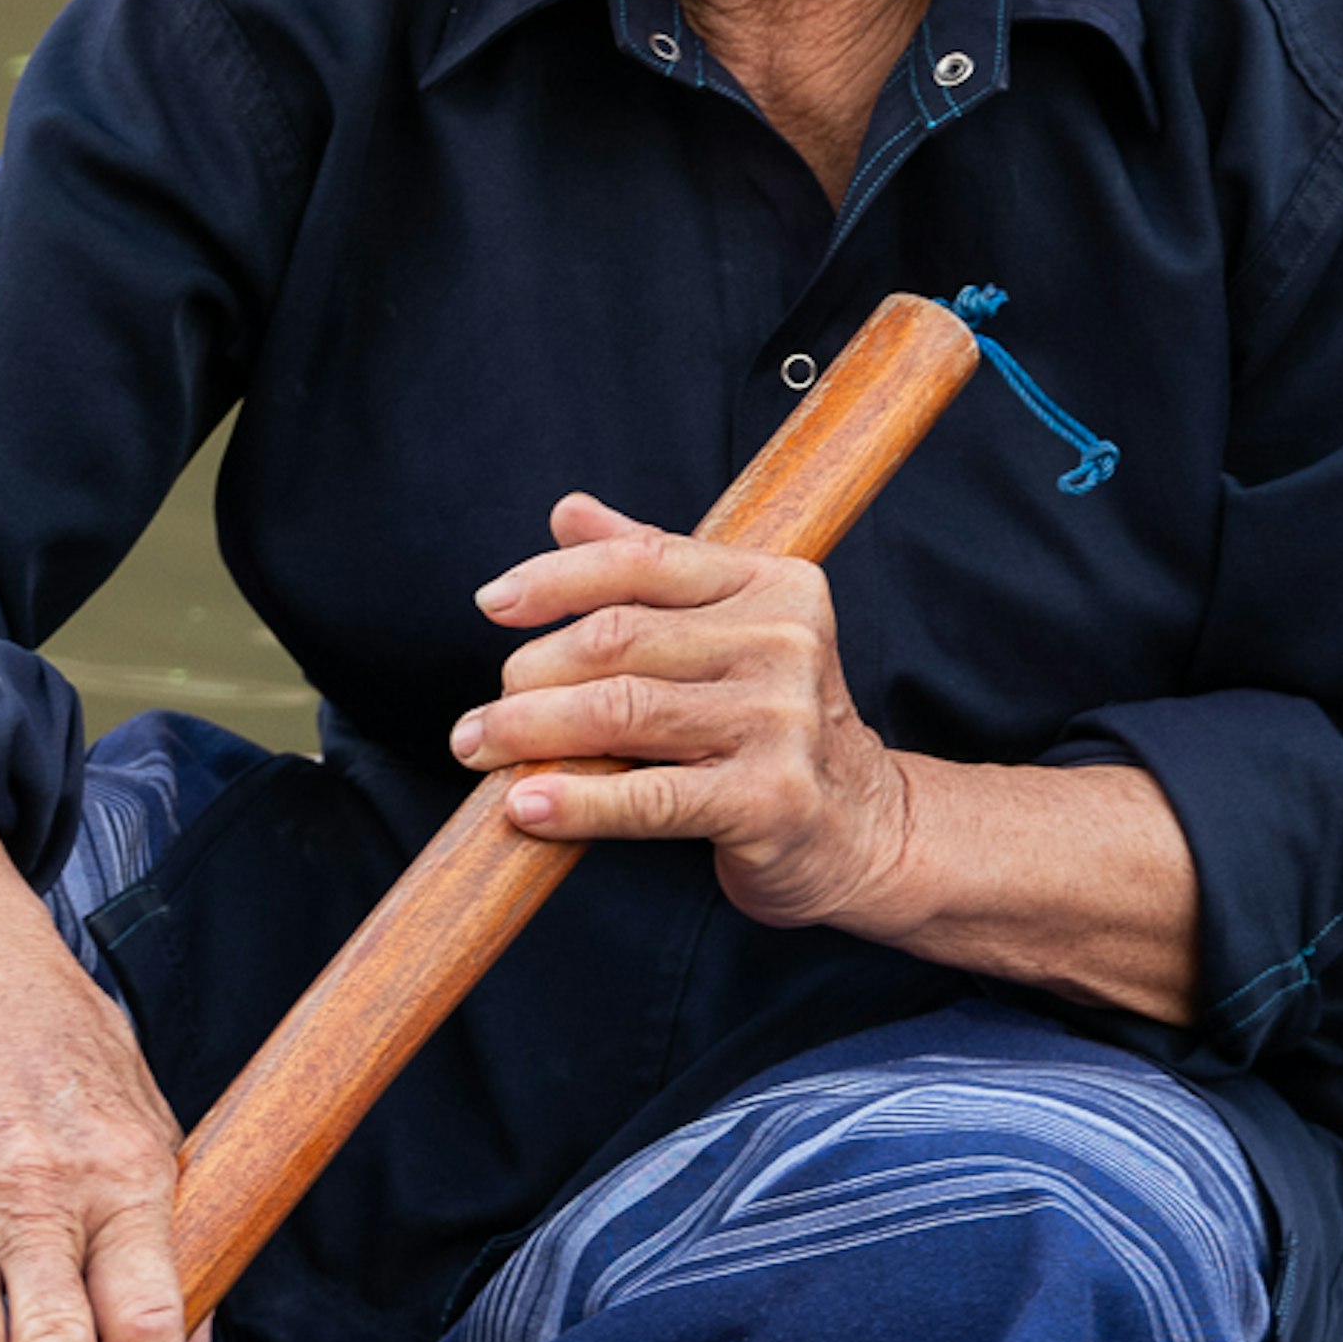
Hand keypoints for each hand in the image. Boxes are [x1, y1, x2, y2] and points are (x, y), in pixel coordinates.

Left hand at [454, 492, 921, 939]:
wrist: (863, 828)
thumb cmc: (774, 727)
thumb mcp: (731, 633)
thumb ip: (654, 570)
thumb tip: (568, 513)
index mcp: (775, 586)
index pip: (643, 560)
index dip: (557, 578)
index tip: (492, 604)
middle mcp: (785, 643)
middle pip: (618, 639)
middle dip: (529, 674)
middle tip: (481, 716)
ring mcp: (781, 721)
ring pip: (620, 711)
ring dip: (529, 732)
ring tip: (479, 749)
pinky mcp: (769, 799)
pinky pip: (647, 796)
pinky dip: (575, 801)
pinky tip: (525, 804)